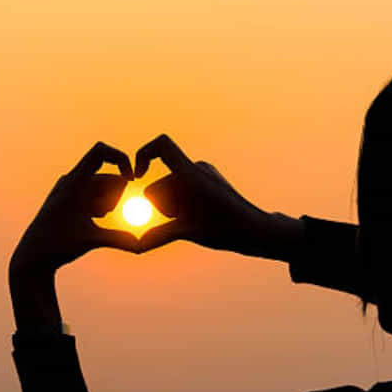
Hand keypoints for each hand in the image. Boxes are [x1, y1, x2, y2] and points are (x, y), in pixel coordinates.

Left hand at [10, 141, 138, 278]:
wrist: (32, 257)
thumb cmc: (55, 247)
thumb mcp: (89, 241)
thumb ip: (118, 239)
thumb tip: (141, 245)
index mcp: (73, 181)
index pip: (100, 151)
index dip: (120, 158)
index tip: (132, 178)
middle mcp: (72, 180)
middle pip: (110, 177)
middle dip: (115, 197)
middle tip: (97, 217)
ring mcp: (72, 189)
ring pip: (105, 189)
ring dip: (108, 204)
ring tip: (91, 221)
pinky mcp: (73, 200)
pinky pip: (98, 196)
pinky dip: (101, 208)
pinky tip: (90, 222)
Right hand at [136, 134, 299, 257]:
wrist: (256, 230)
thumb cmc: (226, 230)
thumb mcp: (188, 233)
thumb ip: (158, 236)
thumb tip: (136, 246)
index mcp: (190, 173)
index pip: (162, 145)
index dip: (144, 155)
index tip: (137, 176)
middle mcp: (196, 169)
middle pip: (159, 182)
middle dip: (160, 204)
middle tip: (181, 221)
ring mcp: (203, 175)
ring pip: (169, 189)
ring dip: (171, 207)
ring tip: (191, 221)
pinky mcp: (208, 183)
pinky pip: (182, 190)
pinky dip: (180, 205)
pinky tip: (195, 219)